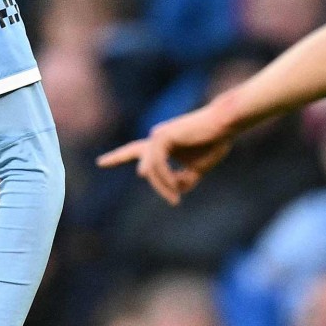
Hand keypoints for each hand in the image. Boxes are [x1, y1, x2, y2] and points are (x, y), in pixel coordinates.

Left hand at [98, 110, 237, 204]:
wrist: (225, 125)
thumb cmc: (214, 142)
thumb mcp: (197, 168)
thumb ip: (184, 180)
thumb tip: (175, 191)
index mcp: (162, 144)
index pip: (137, 151)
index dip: (119, 157)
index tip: (100, 162)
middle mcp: (156, 138)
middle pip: (138, 157)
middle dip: (118, 158)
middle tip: (101, 163)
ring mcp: (157, 136)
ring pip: (152, 169)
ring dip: (163, 187)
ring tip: (175, 200)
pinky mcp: (162, 136)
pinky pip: (158, 165)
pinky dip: (166, 178)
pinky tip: (176, 186)